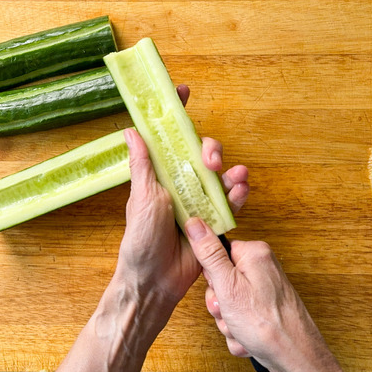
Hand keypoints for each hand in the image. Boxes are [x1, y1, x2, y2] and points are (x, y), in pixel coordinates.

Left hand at [114, 84, 249, 307]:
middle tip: (209, 158)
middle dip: (211, 149)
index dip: (177, 115)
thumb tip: (131, 129)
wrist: (155, 280)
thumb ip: (142, 164)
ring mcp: (199, 202)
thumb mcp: (140, 197)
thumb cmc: (141, 239)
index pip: (170, 139)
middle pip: (202, 154)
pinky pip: (231, 203)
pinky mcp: (214, 222)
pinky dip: (238, 194)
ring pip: (220, 177)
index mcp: (161, 175)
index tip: (184, 91)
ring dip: (230, 171)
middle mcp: (181, 185)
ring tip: (233, 174)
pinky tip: (240, 190)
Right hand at [184, 219, 347, 371]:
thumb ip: (209, 254)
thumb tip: (195, 223)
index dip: (213, 279)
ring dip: (230, 322)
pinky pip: (240, 318)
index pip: (216, 255)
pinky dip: (240, 331)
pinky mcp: (265, 309)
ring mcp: (265, 291)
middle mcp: (262, 269)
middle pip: (221, 282)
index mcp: (254, 254)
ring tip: (243, 329)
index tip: (220, 292)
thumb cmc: (266, 324)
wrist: (294, 356)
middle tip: (231, 313)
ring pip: (229, 304)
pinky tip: (249, 337)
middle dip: (221, 306)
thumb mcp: (228, 286)